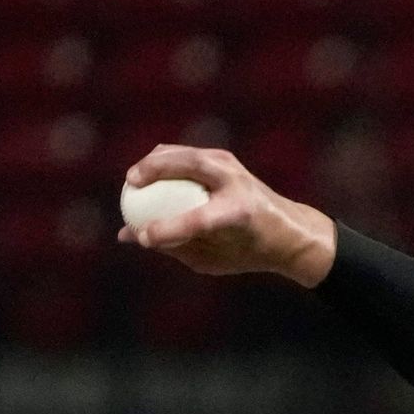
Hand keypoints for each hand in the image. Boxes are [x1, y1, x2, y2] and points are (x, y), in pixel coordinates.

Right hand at [117, 143, 337, 285]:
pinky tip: (148, 173)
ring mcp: (230, 165)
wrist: (285, 229)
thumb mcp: (209, 259)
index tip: (143, 237)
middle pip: (188, 165)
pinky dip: (164, 160)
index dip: (167, 229)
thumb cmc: (243, 252)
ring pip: (184, 153)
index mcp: (238, 214)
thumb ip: (171, 246)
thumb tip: (128, 235)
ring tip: (134, 178)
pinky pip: (185, 153)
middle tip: (130, 185)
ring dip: (155, 160)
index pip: (197, 220)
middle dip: (155, 171)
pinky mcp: (224, 158)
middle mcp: (236, 183)